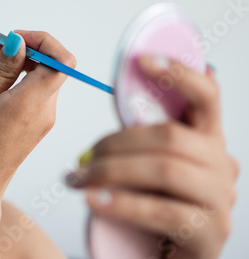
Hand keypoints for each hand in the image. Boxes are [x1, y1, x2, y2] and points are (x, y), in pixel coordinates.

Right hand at [0, 30, 75, 201]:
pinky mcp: (39, 124)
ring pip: (47, 75)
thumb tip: (19, 44)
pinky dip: (24, 79)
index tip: (14, 39)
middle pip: (56, 64)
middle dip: (29, 48)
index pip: (63, 60)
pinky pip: (39, 91)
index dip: (43, 40)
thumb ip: (1, 70)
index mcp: (29, 104)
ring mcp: (45, 119)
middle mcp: (45, 111)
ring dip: (25, 63)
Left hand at [66, 57, 238, 258]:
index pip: (206, 97)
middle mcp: (221, 166)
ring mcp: (219, 201)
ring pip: (165, 169)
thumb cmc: (149, 203)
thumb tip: (125, 94)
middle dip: (116, 142)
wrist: (155, 254)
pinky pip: (162, 211)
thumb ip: (141, 134)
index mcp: (205, 141)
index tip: (143, 61)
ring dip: (111, 171)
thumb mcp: (145, 163)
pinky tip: (93, 201)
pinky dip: (121, 203)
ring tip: (78, 180)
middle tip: (82, 156)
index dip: (179, 74)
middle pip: (171, 136)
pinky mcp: (207, 234)